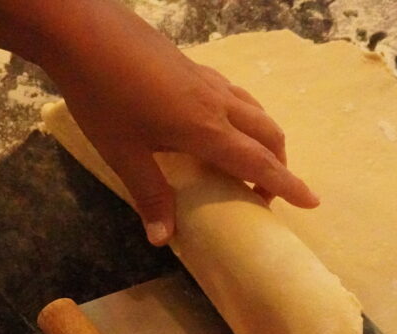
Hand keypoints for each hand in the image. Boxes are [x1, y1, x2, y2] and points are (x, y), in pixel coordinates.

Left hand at [22, 0, 319, 244]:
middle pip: (267, 133)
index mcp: (205, 129)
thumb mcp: (122, 152)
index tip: (312, 201)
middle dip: (279, 164)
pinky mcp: (194, 67)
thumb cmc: (101, 94)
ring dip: (264, 138)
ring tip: (250, 161)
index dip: (287, 185)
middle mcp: (216, 104)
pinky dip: (245, 117)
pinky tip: (220, 124)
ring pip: (255, 110)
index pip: (258, 163)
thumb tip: (163, 239)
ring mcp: (207, 81)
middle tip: (268, 192)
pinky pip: (235, 96)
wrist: (84, 32)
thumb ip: (149, 194)